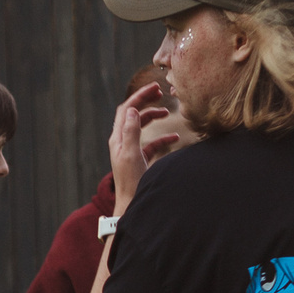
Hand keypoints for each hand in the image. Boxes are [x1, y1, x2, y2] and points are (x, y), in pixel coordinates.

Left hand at [107, 82, 180, 208]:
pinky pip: (151, 144)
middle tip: (161, 93)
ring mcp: (131, 150)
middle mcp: (123, 142)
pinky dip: (162, 138)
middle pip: (133, 115)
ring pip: (142, 127)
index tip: (155, 88)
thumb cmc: (131, 182)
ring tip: (168, 113)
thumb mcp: (131, 154)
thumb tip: (132, 110)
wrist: (131, 204)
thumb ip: (131, 132)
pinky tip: (175, 138)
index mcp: (118, 138)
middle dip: (146, 102)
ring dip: (154, 117)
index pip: (126, 109)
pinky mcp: (140, 160)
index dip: (139, 96)